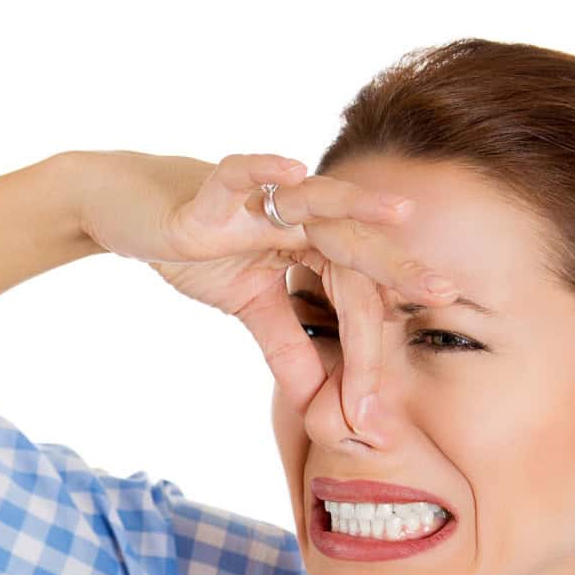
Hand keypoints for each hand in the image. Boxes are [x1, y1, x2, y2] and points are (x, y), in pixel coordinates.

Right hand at [70, 149, 456, 433]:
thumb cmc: (197, 247)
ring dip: (356, 204)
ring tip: (399, 212)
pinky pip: (241, 173)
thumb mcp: (249, 305)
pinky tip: (293, 166)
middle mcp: (294, 220)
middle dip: (395, 269)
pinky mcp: (211, 192)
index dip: (363, 349)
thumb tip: (319, 400)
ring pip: (315, 199)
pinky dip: (264, 167)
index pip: (349, 298)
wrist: (131, 210)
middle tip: (443, 294)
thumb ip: (287, 345)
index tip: (372, 408)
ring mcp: (256, 202)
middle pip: (353, 244)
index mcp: (310, 248)